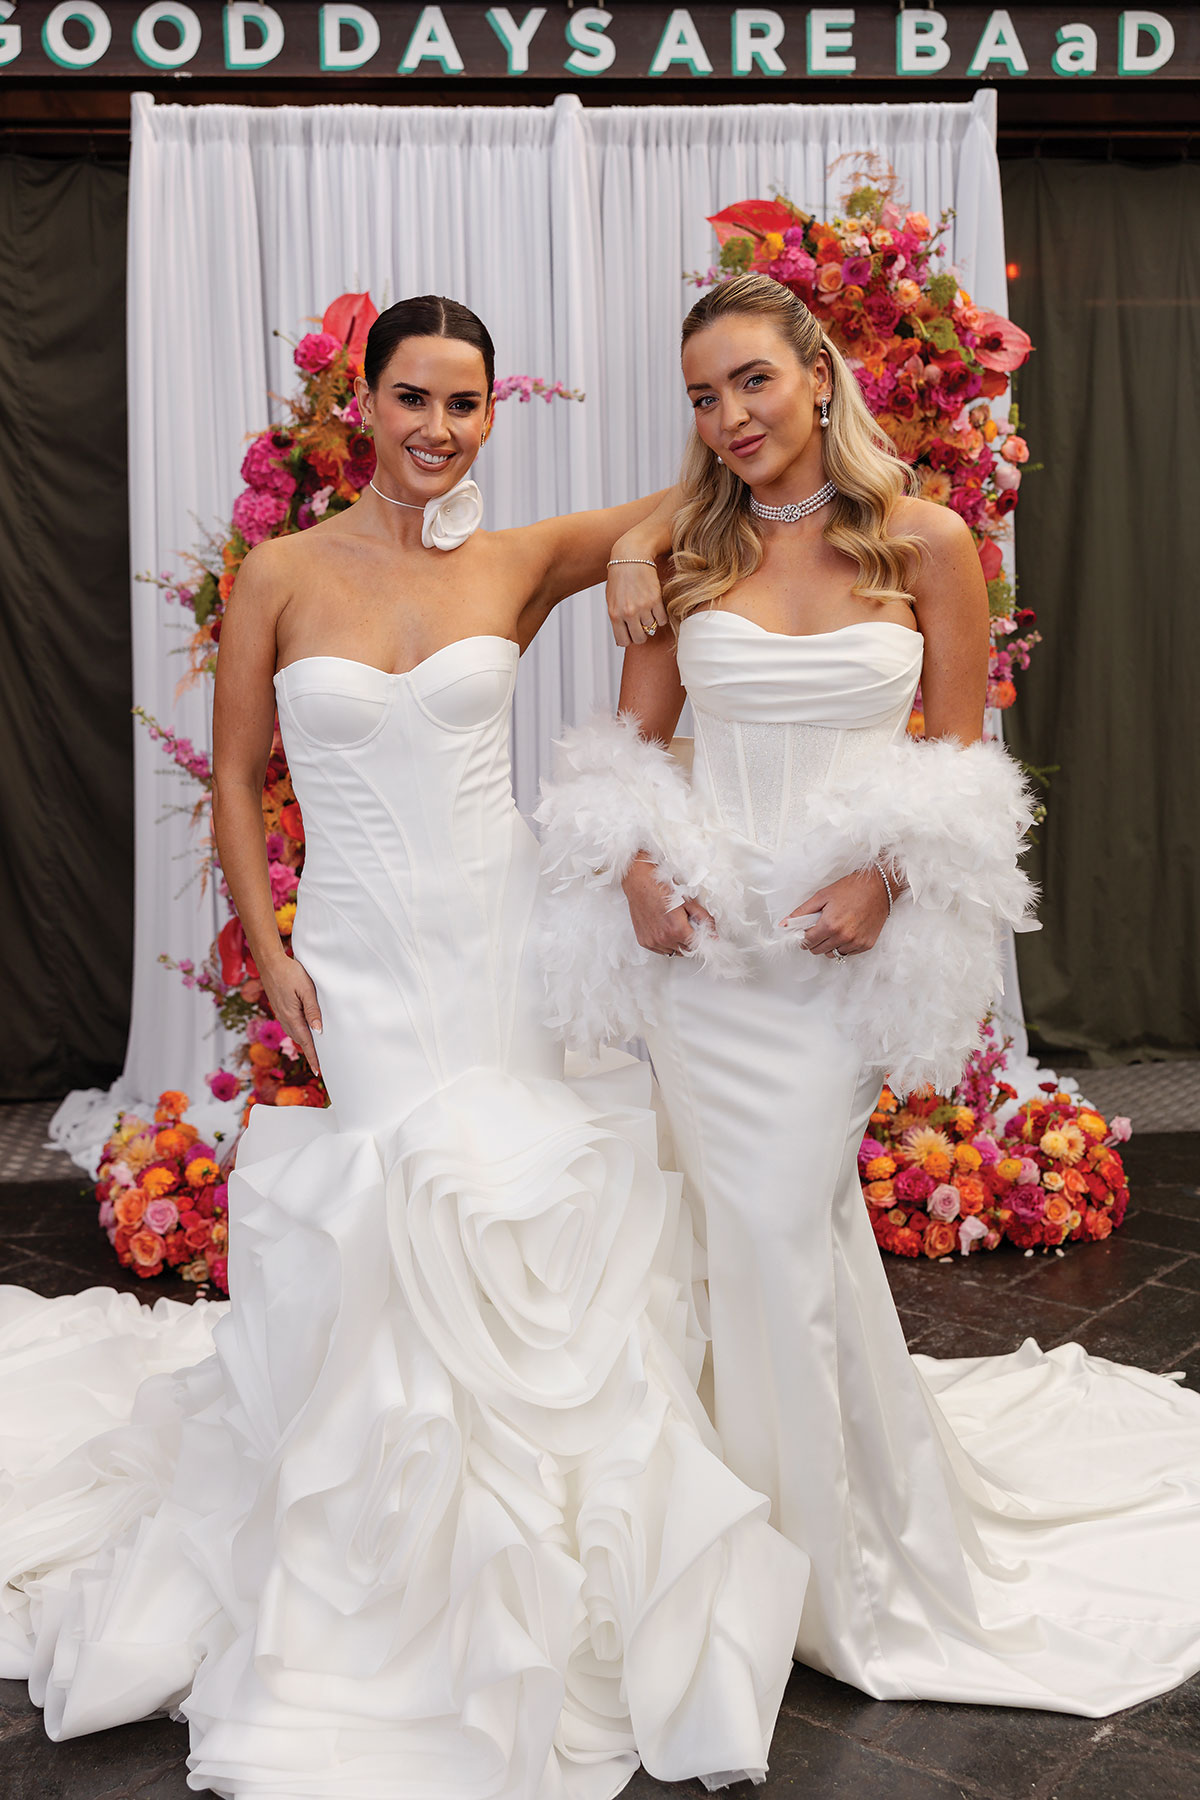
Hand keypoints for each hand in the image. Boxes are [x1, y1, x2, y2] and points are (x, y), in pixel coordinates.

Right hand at [259, 953, 323, 1076]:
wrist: (270, 963)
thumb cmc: (290, 973)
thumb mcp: (306, 989)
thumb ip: (312, 1010)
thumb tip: (318, 1030)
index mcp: (291, 1016)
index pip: (306, 1041)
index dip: (313, 1057)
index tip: (318, 1071)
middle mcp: (284, 1019)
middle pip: (300, 1041)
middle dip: (309, 1054)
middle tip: (319, 1067)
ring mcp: (281, 1014)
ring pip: (295, 1034)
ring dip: (304, 1045)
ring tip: (314, 1054)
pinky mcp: (280, 1009)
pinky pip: (291, 1027)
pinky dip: (299, 1035)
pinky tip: (305, 1034)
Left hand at [607, 558, 668, 647]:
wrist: (631, 556)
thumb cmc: (620, 576)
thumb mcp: (611, 599)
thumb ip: (617, 618)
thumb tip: (623, 635)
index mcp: (614, 614)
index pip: (624, 641)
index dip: (629, 639)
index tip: (631, 633)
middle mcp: (628, 613)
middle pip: (640, 638)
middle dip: (642, 633)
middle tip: (642, 623)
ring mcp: (642, 607)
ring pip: (652, 628)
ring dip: (651, 621)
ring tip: (647, 609)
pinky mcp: (656, 600)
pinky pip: (662, 619)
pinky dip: (661, 616)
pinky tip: (656, 606)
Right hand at [622, 853, 715, 954]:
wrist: (640, 884)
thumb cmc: (662, 889)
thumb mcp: (688, 902)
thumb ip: (704, 919)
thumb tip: (714, 934)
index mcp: (678, 929)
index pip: (697, 947)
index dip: (701, 941)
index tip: (702, 936)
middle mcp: (664, 938)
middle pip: (686, 950)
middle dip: (690, 940)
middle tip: (687, 926)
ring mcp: (653, 942)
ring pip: (674, 952)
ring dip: (678, 943)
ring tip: (674, 926)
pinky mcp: (644, 942)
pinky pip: (661, 950)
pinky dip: (666, 943)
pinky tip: (665, 929)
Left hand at [782, 867, 889, 957]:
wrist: (879, 887)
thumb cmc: (851, 888)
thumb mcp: (822, 896)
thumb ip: (801, 912)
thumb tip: (784, 924)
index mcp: (830, 925)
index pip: (807, 942)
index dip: (803, 937)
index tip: (804, 932)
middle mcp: (843, 937)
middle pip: (818, 950)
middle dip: (814, 941)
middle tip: (819, 928)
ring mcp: (856, 942)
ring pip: (833, 954)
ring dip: (829, 945)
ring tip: (834, 929)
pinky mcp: (866, 945)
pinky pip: (848, 953)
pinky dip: (843, 946)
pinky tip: (846, 931)